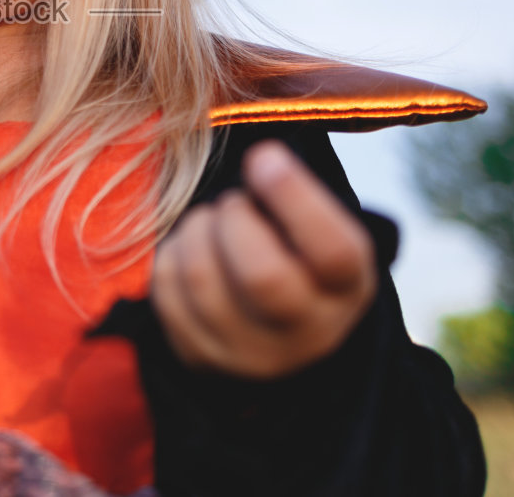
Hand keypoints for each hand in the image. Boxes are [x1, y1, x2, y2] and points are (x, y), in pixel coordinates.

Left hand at [151, 140, 376, 379]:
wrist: (277, 332)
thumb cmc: (298, 259)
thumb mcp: (321, 231)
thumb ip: (296, 198)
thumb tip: (260, 162)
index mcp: (346, 289)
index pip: (334, 252)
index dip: (295, 197)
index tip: (264, 156)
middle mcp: (306, 333)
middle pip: (262, 275)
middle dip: (235, 217)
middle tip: (235, 202)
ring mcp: (250, 354)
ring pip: (202, 278)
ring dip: (197, 228)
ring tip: (212, 222)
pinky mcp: (200, 358)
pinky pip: (167, 290)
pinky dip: (172, 252)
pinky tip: (192, 249)